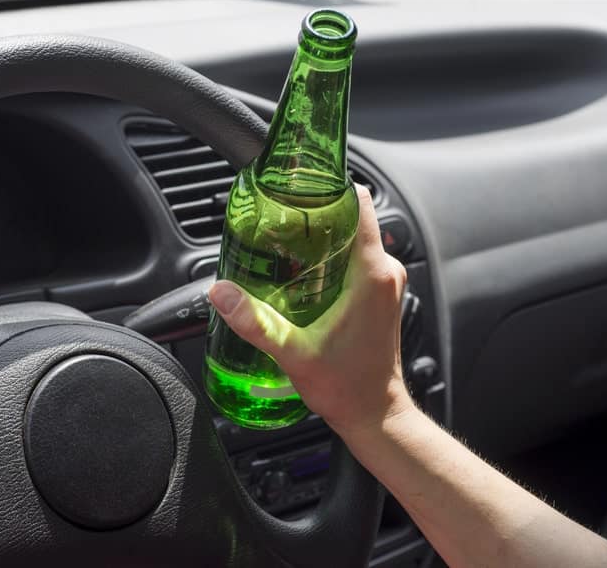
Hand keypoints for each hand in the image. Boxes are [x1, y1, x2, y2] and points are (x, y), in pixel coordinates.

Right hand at [208, 184, 414, 436]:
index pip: (359, 205)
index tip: (299, 189)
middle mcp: (385, 274)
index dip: (329, 189)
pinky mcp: (380, 296)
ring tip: (285, 243)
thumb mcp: (293, 353)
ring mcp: (386, 284)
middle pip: (351, 219)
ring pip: (354, 240)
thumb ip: (254, 322)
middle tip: (278, 219)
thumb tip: (221, 292)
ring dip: (322, 237)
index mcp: (371, 275)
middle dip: (315, 214)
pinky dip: (331, 257)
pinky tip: (302, 271)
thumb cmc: (348, 388)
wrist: (376, 416)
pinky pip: (357, 259)